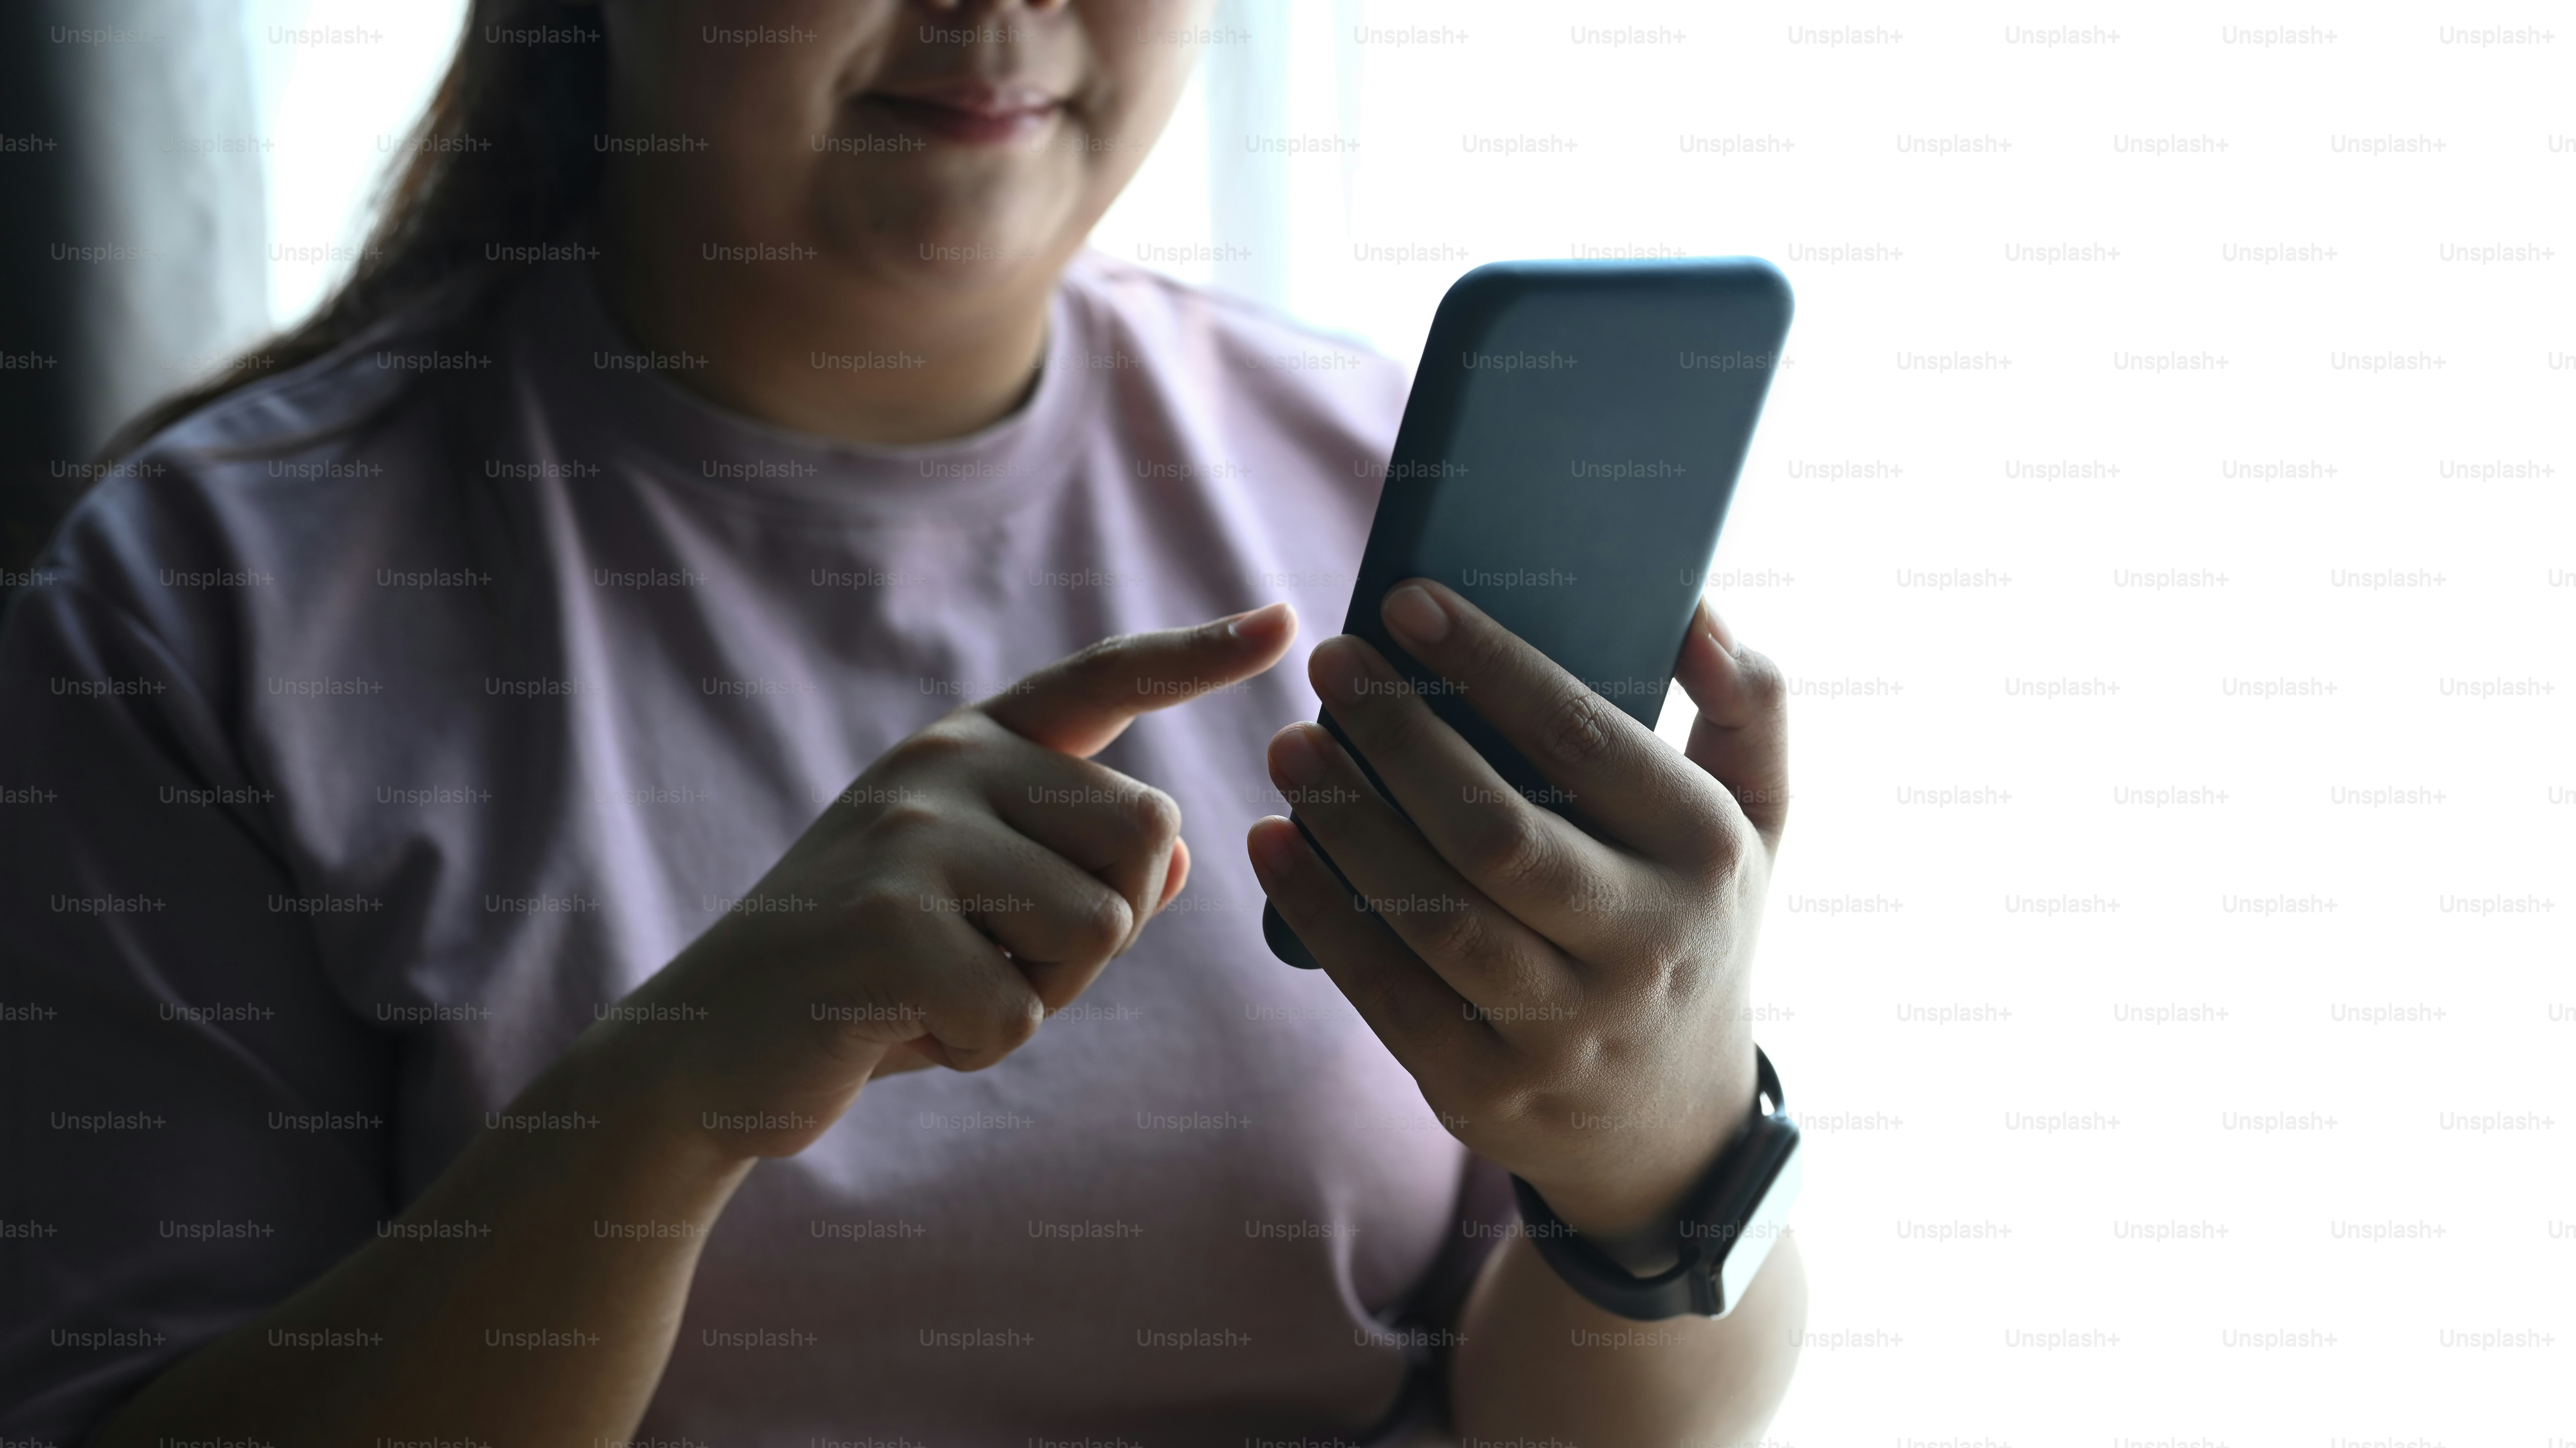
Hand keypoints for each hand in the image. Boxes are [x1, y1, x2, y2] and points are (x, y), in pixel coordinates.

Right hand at [599, 603, 1298, 1158]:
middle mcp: (945, 765)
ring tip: (938, 989)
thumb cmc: (868, 979)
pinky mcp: (889, 927)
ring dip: (1039, 994)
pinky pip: (1021, 1010)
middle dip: (1099, 932)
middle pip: (1146, 836)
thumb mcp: (980, 909)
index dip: (1200, 654)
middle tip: (985, 959)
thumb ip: (1077, 870)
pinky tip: (896, 1028)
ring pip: (1100, 929)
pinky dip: (975, 1047)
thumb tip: (1179, 851)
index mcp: (969, 748)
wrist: (710, 1052)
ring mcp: (913, 838)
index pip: (1105, 680)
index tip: (1286, 622)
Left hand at [1246, 580, 1786, 1261]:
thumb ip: (1750, 708)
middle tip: (1331, 666)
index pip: (1585, 740)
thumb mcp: (1756, 823)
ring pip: (1432, 912)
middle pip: (1497, 829)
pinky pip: (1386, 990)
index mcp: (1707, 856)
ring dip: (1348, 822)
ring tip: (1291, 746)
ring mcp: (1563, 1028)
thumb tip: (1695, 613)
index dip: (1491, 665)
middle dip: (1401, 737)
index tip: (1407, 602)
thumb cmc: (1694, 927)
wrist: (1675, 1129)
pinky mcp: (1485, 1086)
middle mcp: (1642, 945)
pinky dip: (1320, 912)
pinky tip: (1272, 841)